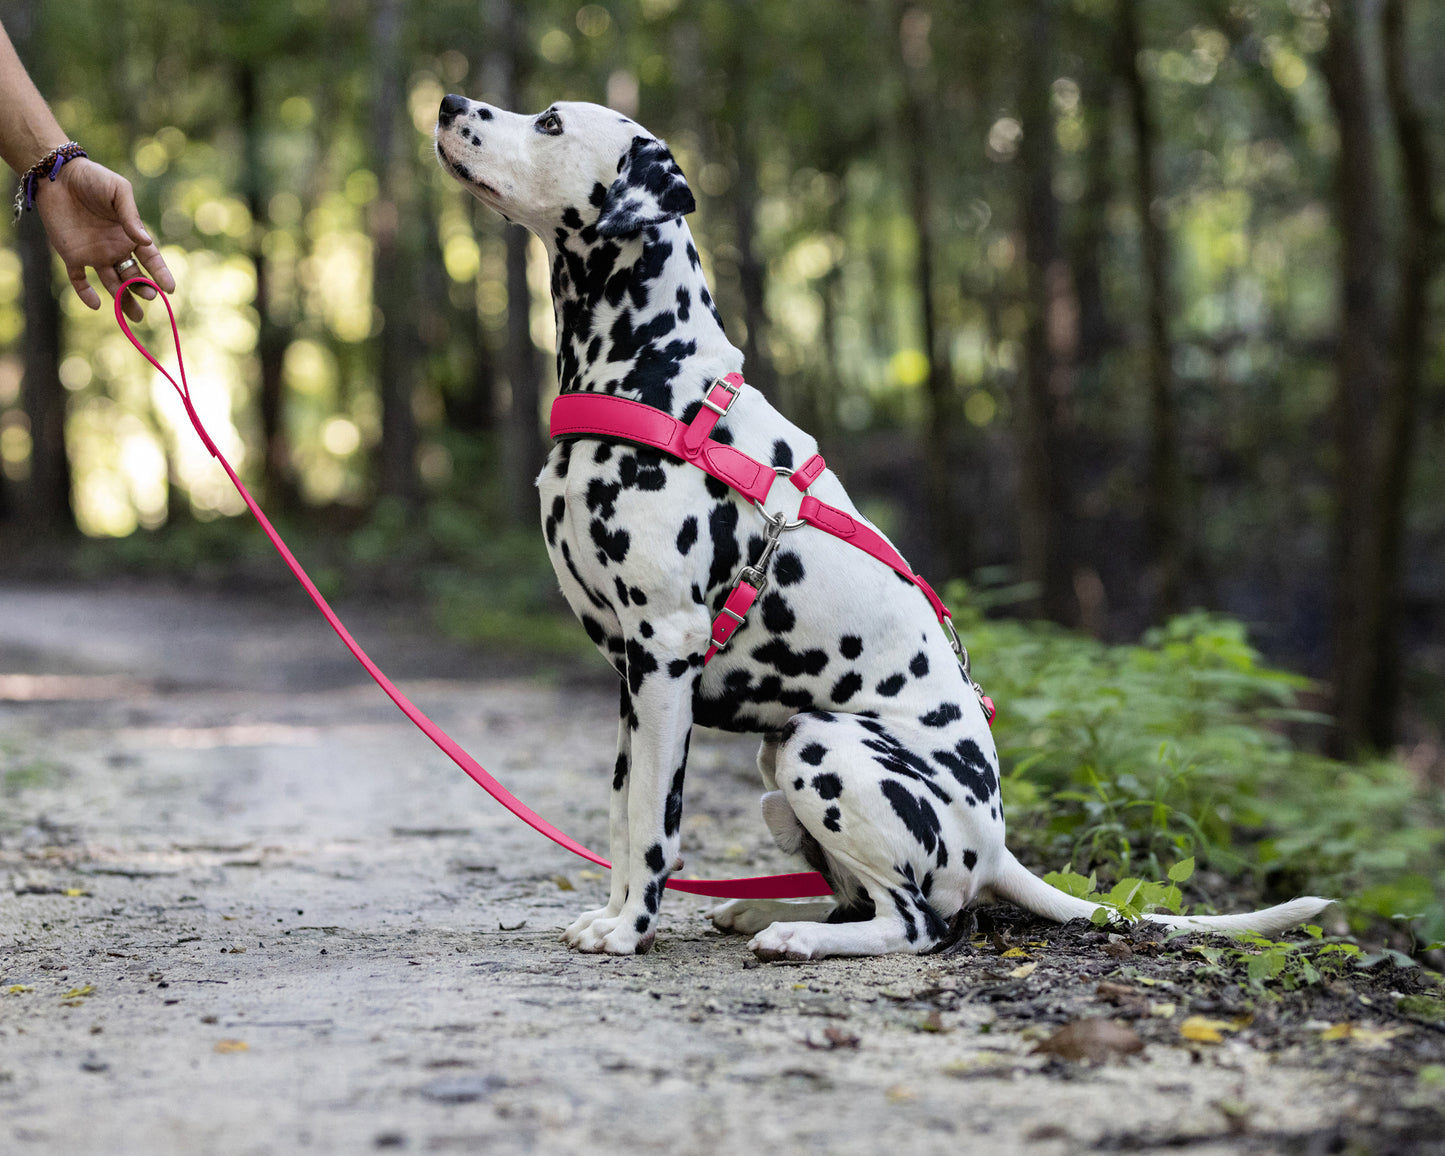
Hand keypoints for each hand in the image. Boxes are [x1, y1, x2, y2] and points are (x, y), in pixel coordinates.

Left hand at [33, 157, 175, 321]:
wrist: (57, 175)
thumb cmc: (93, 178)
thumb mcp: (118, 191)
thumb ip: (131, 216)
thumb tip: (146, 243)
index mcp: (130, 235)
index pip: (151, 260)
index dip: (161, 274)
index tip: (169, 289)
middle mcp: (115, 248)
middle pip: (133, 276)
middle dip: (142, 289)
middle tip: (148, 297)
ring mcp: (94, 253)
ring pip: (112, 283)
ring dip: (123, 299)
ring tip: (133, 317)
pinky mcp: (71, 255)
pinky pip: (80, 279)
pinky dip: (86, 293)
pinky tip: (96, 304)